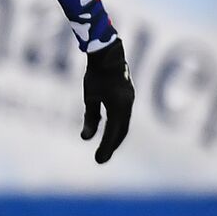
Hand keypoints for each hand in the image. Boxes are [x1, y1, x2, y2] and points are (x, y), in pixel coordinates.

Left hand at [81, 39, 133, 162]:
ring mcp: (130, 100)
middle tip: (101, 159)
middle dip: (111, 146)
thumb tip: (86, 139)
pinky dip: (118, 127)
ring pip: (124, 125)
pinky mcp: (128, 97)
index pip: (113, 133)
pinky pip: (124, 117)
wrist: (109, 54)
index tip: (98, 161)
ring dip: (115, 137)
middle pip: (121, 132)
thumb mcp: (90, 97)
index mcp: (119, 106)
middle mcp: (128, 105)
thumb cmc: (96, 74)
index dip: (106, 148)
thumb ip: (90, 117)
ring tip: (106, 148)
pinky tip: (110, 131)